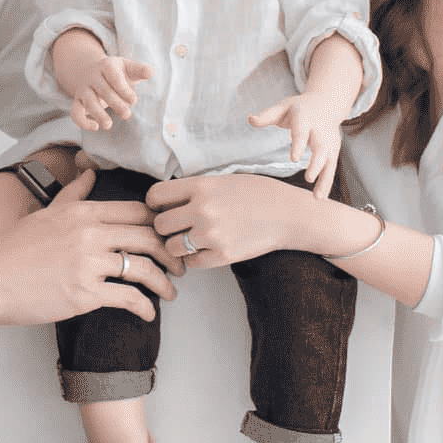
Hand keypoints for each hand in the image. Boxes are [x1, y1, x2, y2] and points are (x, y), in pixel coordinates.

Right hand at [0, 170, 183, 325]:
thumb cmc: (11, 250)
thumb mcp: (46, 213)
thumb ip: (73, 195)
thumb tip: (90, 174)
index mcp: (83, 212)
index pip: (138, 212)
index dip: (161, 225)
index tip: (169, 238)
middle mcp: (90, 233)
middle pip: (149, 237)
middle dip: (172, 254)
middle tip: (179, 267)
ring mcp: (88, 263)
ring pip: (144, 268)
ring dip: (164, 283)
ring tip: (170, 293)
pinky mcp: (84, 294)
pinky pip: (129, 298)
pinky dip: (144, 308)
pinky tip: (147, 315)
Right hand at [70, 54, 152, 133]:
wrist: (94, 74)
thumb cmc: (118, 74)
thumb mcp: (128, 68)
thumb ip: (140, 70)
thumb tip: (150, 72)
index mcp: (106, 65)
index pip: (114, 76)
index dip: (124, 90)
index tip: (134, 101)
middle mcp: (92, 76)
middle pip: (103, 90)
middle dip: (116, 104)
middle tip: (127, 115)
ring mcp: (83, 89)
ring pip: (88, 102)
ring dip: (98, 114)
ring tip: (109, 125)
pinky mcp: (77, 102)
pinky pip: (75, 113)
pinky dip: (82, 122)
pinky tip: (96, 127)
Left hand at [147, 172, 323, 267]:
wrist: (288, 214)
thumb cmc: (257, 193)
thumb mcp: (223, 180)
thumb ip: (194, 189)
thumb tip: (163, 201)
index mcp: (201, 186)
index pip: (155, 196)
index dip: (154, 203)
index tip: (161, 208)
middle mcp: (202, 210)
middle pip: (160, 224)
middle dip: (165, 227)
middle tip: (176, 227)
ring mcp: (211, 235)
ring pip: (172, 247)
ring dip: (177, 245)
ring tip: (190, 240)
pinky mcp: (223, 256)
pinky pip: (192, 263)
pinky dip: (194, 258)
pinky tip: (204, 250)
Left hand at [248, 91, 342, 196]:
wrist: (326, 103)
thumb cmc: (299, 108)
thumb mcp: (282, 107)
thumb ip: (267, 115)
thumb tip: (250, 120)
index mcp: (305, 119)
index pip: (302, 132)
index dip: (299, 144)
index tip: (294, 159)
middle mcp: (320, 131)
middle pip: (321, 147)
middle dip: (316, 163)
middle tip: (309, 177)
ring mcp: (329, 141)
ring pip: (329, 161)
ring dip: (325, 178)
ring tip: (318, 197)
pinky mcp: (334, 150)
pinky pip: (331, 168)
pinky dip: (327, 182)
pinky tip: (320, 197)